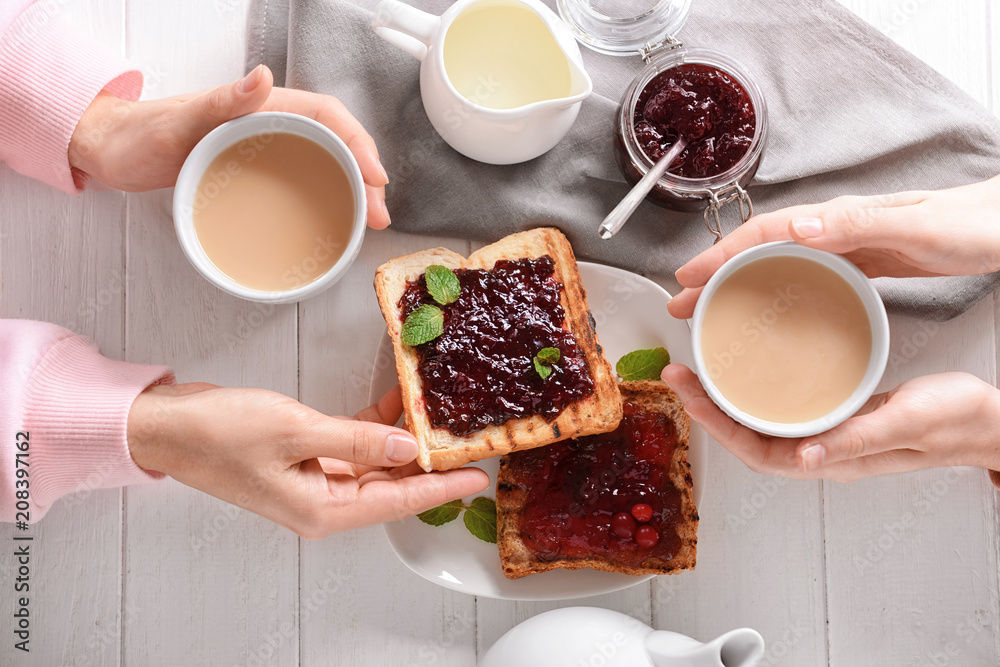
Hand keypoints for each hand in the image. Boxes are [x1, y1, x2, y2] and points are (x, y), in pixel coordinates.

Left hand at [68, 65, 390, 228]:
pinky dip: (328, 198)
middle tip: (380, 214)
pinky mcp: (255, 170)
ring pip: (325, 163)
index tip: (374, 176)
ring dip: (353, 190)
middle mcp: (269, 124)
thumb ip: (221, 101)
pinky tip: (335, 220)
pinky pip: (304, 180)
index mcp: (261, 106)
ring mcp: (264, 149)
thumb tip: (263, 78)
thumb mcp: (179, 120)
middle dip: (366, 174)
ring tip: (370, 221)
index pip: (327, 116)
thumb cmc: (140, 135)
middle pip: (335, 143)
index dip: (358, 143)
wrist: (112, 151)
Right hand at [127, 384, 488, 537]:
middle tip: (466, 441)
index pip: (397, 502)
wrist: (167, 425)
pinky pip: (352, 444)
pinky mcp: (305, 456)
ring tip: (438, 415)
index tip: (476, 476)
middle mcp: (322, 501)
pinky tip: (396, 402)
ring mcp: (313, 479)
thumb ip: (358, 440)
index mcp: (321, 509)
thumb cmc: (218, 434)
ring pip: (375, 463)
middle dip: (429, 463)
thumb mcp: (296, 431)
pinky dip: (374, 425)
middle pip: (391, 484)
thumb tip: (409, 447)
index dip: (440, 488)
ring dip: (402, 439)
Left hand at [662, 364, 999, 480]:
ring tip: (697, 370)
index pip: (756, 451)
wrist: (988, 420)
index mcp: (832, 458)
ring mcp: (827, 434)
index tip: (688, 392)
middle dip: (706, 408)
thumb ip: (856, 439)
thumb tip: (804, 457)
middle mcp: (822, 450)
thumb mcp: (908, 422)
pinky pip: (781, 408)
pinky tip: (744, 371)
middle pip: (746, 437)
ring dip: (724, 399)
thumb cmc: (957, 422)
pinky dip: (754, 390)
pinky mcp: (836, 415)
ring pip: (760, 423)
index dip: (717, 426)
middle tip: (677, 373)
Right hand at [668, 175, 999, 318]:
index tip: (690, 277)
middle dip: (716, 274)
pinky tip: (771, 307)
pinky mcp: (861, 261)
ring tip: (710, 308)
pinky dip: (775, 289)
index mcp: (839, 219)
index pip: (765, 232)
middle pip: (760, 249)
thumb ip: (853, 224)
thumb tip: (795, 226)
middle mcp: (835, 229)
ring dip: (738, 284)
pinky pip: (804, 275)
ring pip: (776, 263)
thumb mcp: (910, 225)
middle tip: (682, 302)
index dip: (723, 254)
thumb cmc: (966, 224)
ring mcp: (846, 245)